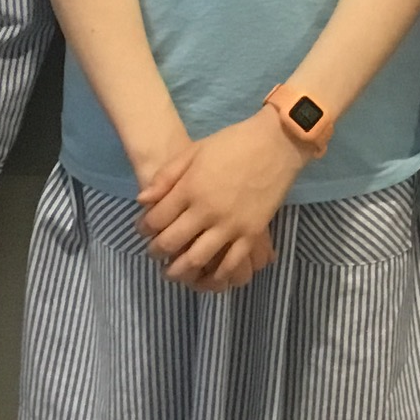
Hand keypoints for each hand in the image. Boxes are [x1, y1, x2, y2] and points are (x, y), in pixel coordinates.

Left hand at [136, 109, 308, 288]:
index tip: (142, 230)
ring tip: (174, 271)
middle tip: (153, 252)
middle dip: (156, 251)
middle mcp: (207, 211)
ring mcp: (231, 225)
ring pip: (197, 260)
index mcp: (191, 188)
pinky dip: (216, 275)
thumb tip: (142, 200)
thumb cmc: (233, 142)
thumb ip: (166, 176)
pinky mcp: (252, 233)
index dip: (144, 228)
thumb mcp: (194, 150)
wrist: (276, 142)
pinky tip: (207, 276)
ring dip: (180, 271)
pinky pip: (231, 263)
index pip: (157, 219)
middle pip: (172, 242)